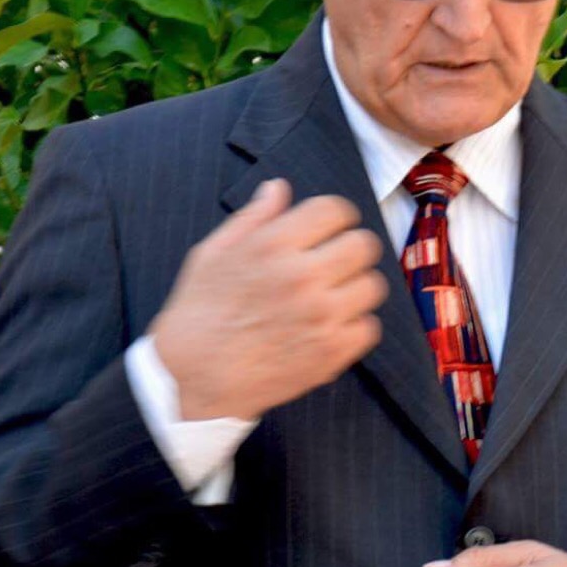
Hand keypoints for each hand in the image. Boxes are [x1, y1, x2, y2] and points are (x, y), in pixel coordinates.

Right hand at [150, 179, 386, 419]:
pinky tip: (330, 327)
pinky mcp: (333, 352)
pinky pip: (370, 326)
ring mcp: (322, 316)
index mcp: (273, 245)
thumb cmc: (199, 313)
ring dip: (356, 288)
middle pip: (364, 244)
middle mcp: (302, 276)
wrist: (192, 378)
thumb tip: (279, 187)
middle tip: (335, 262)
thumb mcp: (212, 254)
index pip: (336, 210)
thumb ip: (253, 218)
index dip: (336, 217)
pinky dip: (355, 326)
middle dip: (351, 248)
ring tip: (332, 296)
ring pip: (373, 285)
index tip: (329, 229)